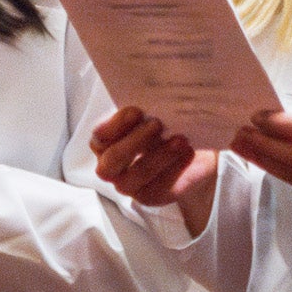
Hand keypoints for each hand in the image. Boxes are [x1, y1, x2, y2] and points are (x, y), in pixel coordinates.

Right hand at [91, 106, 218, 233]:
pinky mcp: (151, 196)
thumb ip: (145, 107)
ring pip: (136, 175)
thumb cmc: (163, 125)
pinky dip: (174, 168)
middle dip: (134, 142)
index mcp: (106, 143)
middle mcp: (112, 167)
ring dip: (158, 156)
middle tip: (157, 124)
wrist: (191, 149)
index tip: (136, 111)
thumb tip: (150, 95)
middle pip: (111, 162)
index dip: (115, 125)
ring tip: (180, 140)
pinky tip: (188, 152)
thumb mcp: (152, 112)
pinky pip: (159, 187)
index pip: (99, 138)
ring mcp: (130, 185)